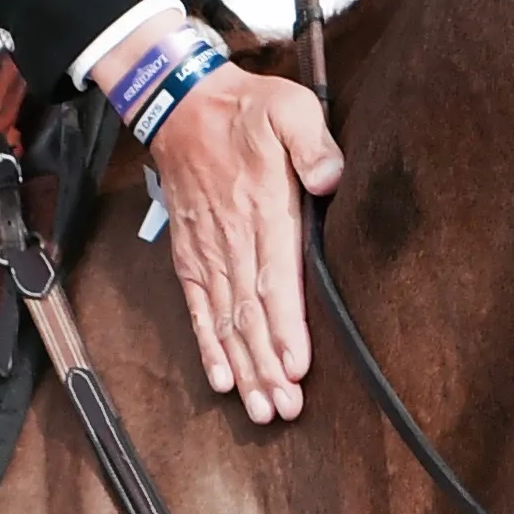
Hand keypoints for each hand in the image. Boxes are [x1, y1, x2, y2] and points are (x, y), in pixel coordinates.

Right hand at [147, 63, 342, 422]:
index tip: (296, 367)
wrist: (182, 104)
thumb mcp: (291, 109)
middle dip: (268, 366)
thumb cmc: (247, 109)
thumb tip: (331, 177)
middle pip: (251, 314)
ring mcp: (208, 251)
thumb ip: (313, 142)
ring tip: (261, 409)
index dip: (285, 327)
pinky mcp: (190, 255)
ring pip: (226, 320)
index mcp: (262, 209)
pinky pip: (197, 308)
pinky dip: (208, 345)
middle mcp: (232, 239)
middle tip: (285, 410)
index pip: (275, 279)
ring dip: (244, 367)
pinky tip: (221, 380)